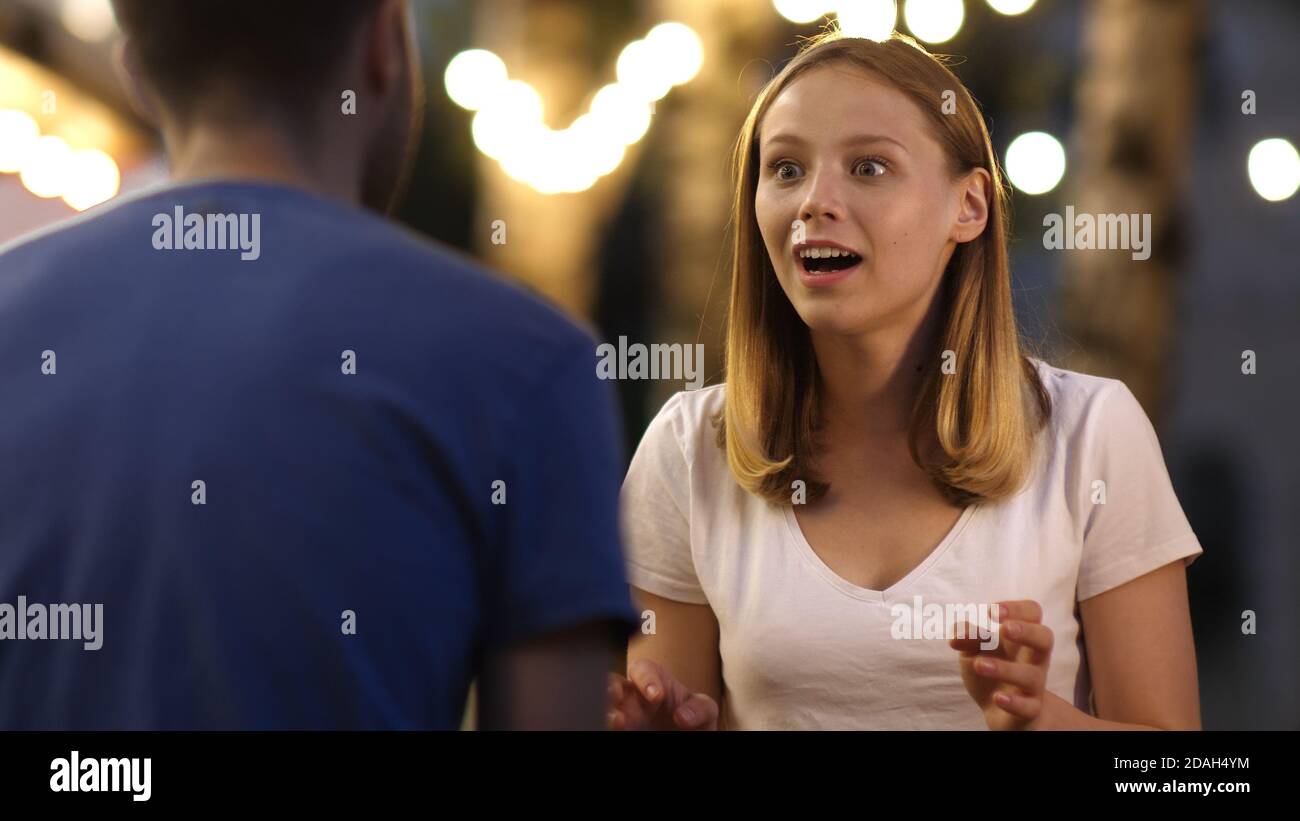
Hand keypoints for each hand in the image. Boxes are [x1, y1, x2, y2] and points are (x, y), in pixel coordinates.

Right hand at [607, 658, 718, 730]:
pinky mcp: (618, 729)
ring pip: (601, 704)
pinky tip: (606, 726)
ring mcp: (621, 715)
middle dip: (610, 687)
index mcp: (653, 682)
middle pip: (611, 682)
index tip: (657, 695)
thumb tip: (683, 716)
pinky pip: (601, 722)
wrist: (686, 738)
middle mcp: (632, 697)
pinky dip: (601, 723)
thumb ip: (700, 708)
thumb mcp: (705, 712)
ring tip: (616, 721)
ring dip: (604, 709)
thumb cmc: (693, 721)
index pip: (643, 669)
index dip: (646, 678)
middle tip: (617, 698)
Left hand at [949, 600, 1054, 730]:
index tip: (990, 611)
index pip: (1032, 612)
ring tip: (979, 665)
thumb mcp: (973, 649)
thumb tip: (957, 633)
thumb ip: (966, 636)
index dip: (1016, 608)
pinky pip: (1029, 706)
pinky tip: (997, 697)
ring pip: (1032, 675)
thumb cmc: (990, 669)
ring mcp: (1034, 684)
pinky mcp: (1030, 709)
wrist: (1000, 711)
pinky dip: (1014, 702)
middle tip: (1004, 629)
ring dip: (1005, 669)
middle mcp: (1033, 658)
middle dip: (1027, 631)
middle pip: (1045, 638)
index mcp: (1021, 636)